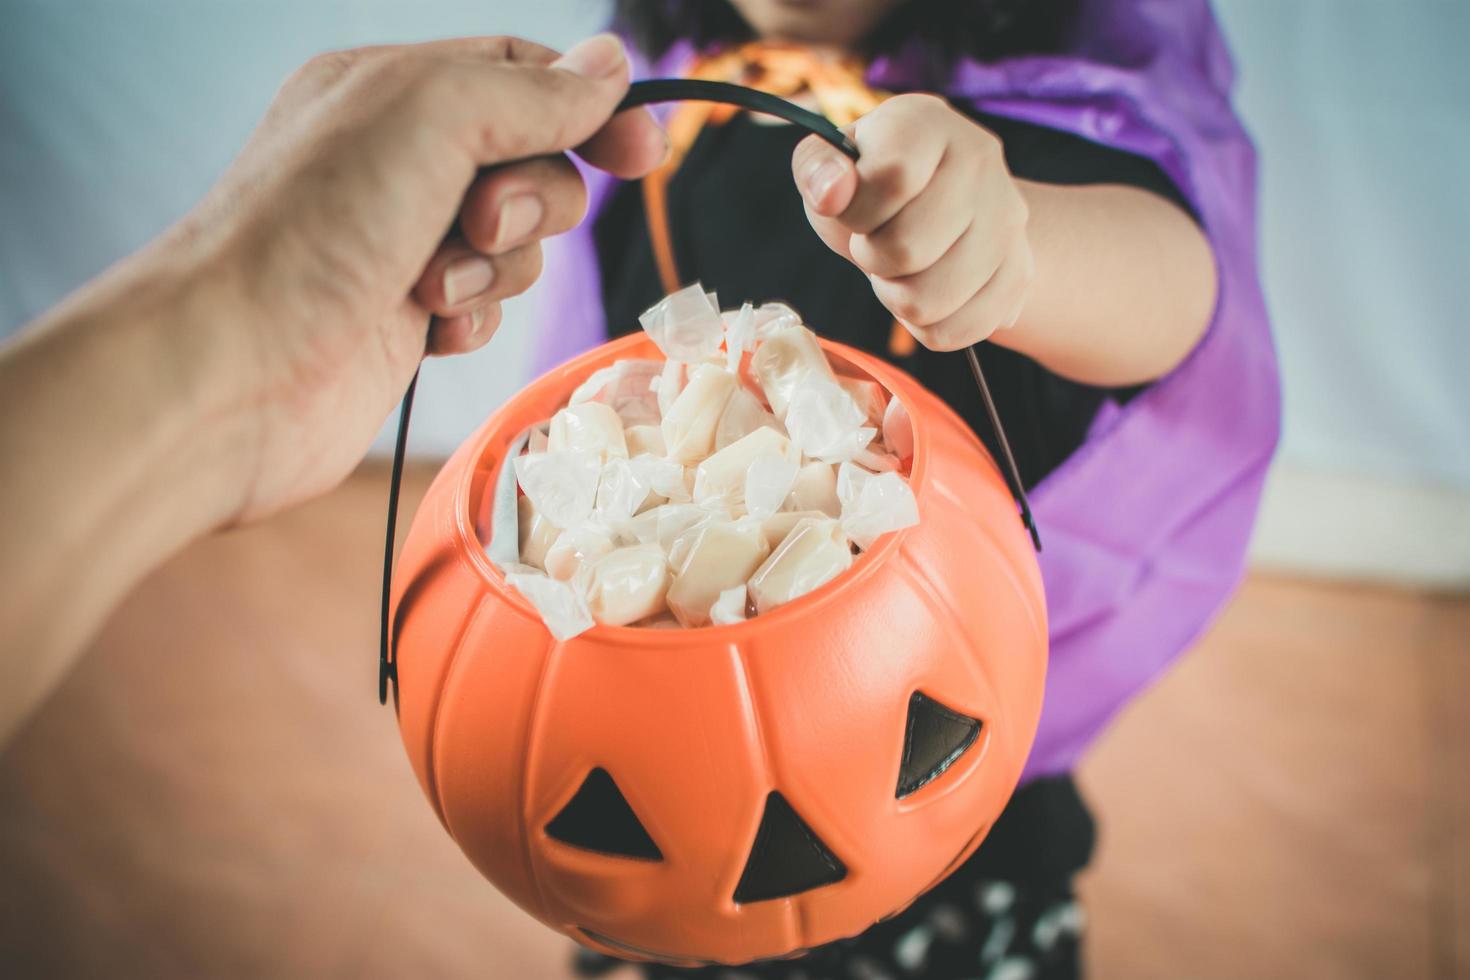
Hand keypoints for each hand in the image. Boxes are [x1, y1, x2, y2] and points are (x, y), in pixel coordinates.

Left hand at [175, 34, 666, 520]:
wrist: (234, 370)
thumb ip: (532, 91)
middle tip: (478, 223)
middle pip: (534, 163)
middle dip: (531, 200)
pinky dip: (473, 320)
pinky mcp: (405, 320)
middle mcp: (395, 161)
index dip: (588, 108)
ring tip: (432, 287)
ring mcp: (400, 243)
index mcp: (391, 89)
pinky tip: (427, 330)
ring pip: (518, 244)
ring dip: (496, 269)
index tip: (642, 151)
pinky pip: (488, 309)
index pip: (520, 73)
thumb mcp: (432, 116)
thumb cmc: (309, 230)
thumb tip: (610, 67)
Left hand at [792, 94, 1032, 351]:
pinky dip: (928, 326)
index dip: (859, 211)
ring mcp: (1008, 220)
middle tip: (876, 245)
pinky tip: (927, 293)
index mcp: (928, 123)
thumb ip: (816, 168)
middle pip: (909, 248)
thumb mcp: (831, 167)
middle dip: (874, 258)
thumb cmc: (872, 188)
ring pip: (930, 301)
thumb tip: (833, 193)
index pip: (893, 176)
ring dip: (898, 298)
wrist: (940, 211)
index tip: (855, 212)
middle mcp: (980, 162)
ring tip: (902, 269)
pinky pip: (958, 330)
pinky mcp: (1019, 274)